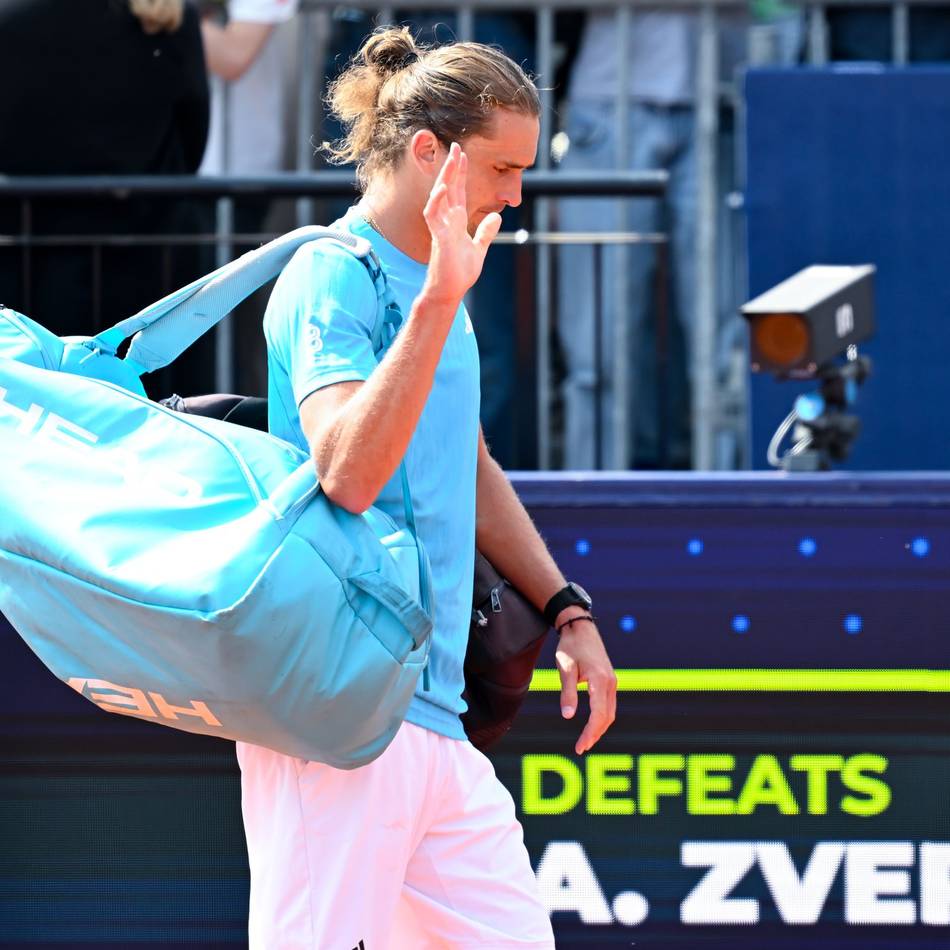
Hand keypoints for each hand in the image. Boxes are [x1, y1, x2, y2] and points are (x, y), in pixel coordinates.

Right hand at [422, 142, 501, 304]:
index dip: (460, 173)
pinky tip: (444, 188)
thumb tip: (496, 217)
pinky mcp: (439, 239)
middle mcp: (446, 221)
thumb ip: (485, 233)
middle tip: (455, 146)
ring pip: (439, 198)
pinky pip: (434, 216)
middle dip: (452, 168)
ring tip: (450, 161)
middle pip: (448, 189)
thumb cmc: (459, 273)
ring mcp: (441, 229)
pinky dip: (438, 202)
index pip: (458, 192)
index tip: (462, 154)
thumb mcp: (478, 249)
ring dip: (444, 178)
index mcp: (455, 222)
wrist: (449, 292)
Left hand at [554, 617, 617, 754]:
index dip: (590, 733)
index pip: (599, 715)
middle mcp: (610, 682)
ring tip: (586, 741)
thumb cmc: (570, 646)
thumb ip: (567, 693)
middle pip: (607, 717)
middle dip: (595, 734)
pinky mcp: (609, 680)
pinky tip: (592, 724)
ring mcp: (612, 681)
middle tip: (581, 748)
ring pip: (610, 712)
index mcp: (599, 680)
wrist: (580, 627)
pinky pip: (609, 704)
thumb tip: (568, 716)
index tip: (580, 747)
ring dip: (600, 728)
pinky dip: (602, 717)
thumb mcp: (565, 669)